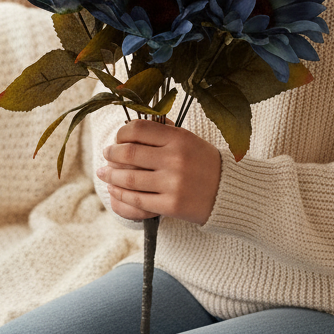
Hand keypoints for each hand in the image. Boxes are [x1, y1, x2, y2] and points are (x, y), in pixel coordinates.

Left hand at [97, 119, 220, 224]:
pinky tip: (115, 191)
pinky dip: (121, 195)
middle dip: (111, 154)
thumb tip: (130, 127)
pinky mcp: (171, 206)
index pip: (138, 129)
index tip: (118, 139)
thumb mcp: (188, 139)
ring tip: (104, 173)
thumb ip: (162, 132)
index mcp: (178, 138)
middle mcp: (174, 159)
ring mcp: (173, 183)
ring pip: (129, 179)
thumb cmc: (204, 162)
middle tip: (106, 154)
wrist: (229, 192)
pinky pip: (138, 200)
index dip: (121, 134)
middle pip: (128, 154)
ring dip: (111, 176)